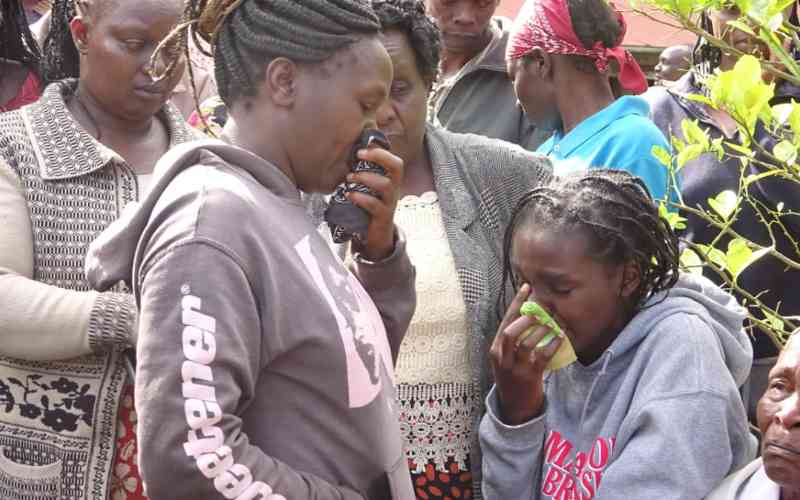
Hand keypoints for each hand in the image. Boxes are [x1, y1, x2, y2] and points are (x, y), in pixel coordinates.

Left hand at [346, 147, 403, 260]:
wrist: (376, 236)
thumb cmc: (370, 208)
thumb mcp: (369, 189)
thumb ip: (363, 174)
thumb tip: (346, 155)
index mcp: (391, 181)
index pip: (395, 162)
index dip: (381, 152)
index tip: (362, 148)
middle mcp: (394, 190)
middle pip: (397, 168)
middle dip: (379, 157)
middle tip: (358, 155)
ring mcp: (390, 204)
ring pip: (386, 185)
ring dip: (366, 177)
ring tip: (349, 178)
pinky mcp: (383, 217)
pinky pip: (375, 205)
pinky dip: (361, 198)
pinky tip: (349, 195)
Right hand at [490, 284, 562, 424]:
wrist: (514, 408)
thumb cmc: (512, 378)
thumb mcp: (505, 358)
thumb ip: (513, 341)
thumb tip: (530, 314)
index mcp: (495, 349)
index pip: (505, 321)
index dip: (516, 303)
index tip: (527, 287)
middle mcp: (502, 357)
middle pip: (511, 331)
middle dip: (527, 317)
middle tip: (542, 308)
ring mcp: (515, 368)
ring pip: (527, 342)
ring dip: (542, 330)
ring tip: (553, 322)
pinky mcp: (529, 376)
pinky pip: (542, 356)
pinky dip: (552, 344)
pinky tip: (560, 337)